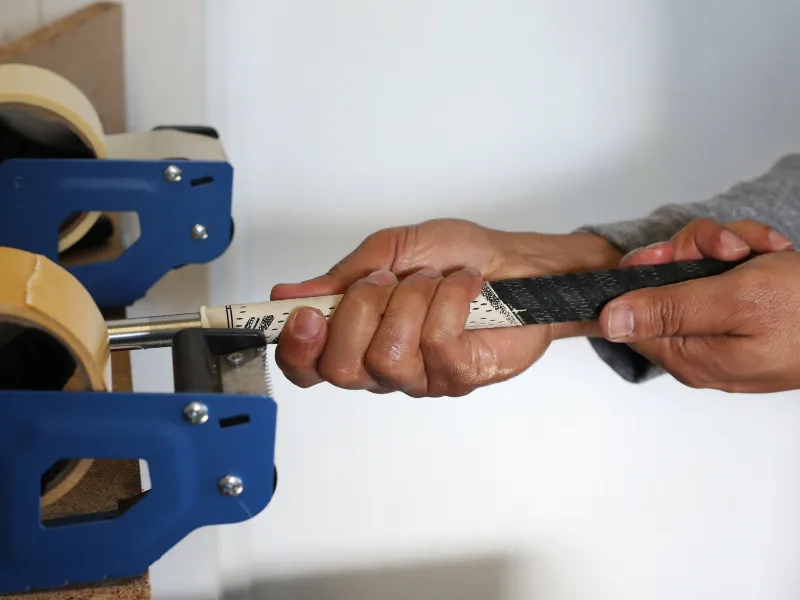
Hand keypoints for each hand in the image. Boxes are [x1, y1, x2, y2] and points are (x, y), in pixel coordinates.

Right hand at [271, 218, 621, 395]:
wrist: (518, 263)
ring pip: (388, 357)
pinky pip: (435, 343)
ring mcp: (422, 376)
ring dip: (410, 302)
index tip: (303, 314)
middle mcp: (384, 364)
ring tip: (430, 281)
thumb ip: (342, 277)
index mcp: (358, 337)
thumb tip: (288, 294)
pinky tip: (464, 287)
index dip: (296, 349)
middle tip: (385, 281)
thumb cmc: (457, 256)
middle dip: (359, 312)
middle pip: (340, 370)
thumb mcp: (391, 251)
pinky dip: (449, 300)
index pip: (308, 367)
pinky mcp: (459, 375)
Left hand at [597, 218, 799, 392]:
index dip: (647, 275)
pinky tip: (772, 252)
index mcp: (689, 355)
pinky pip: (726, 271)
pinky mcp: (745, 309)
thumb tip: (609, 322)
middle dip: (695, 251)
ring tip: (763, 249)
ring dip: (727, 245)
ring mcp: (722, 326)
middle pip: (663, 284)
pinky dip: (748, 251)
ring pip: (696, 268)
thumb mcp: (735, 301)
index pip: (632, 312)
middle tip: (731, 248)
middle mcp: (700, 345)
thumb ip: (669, 308)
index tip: (673, 254)